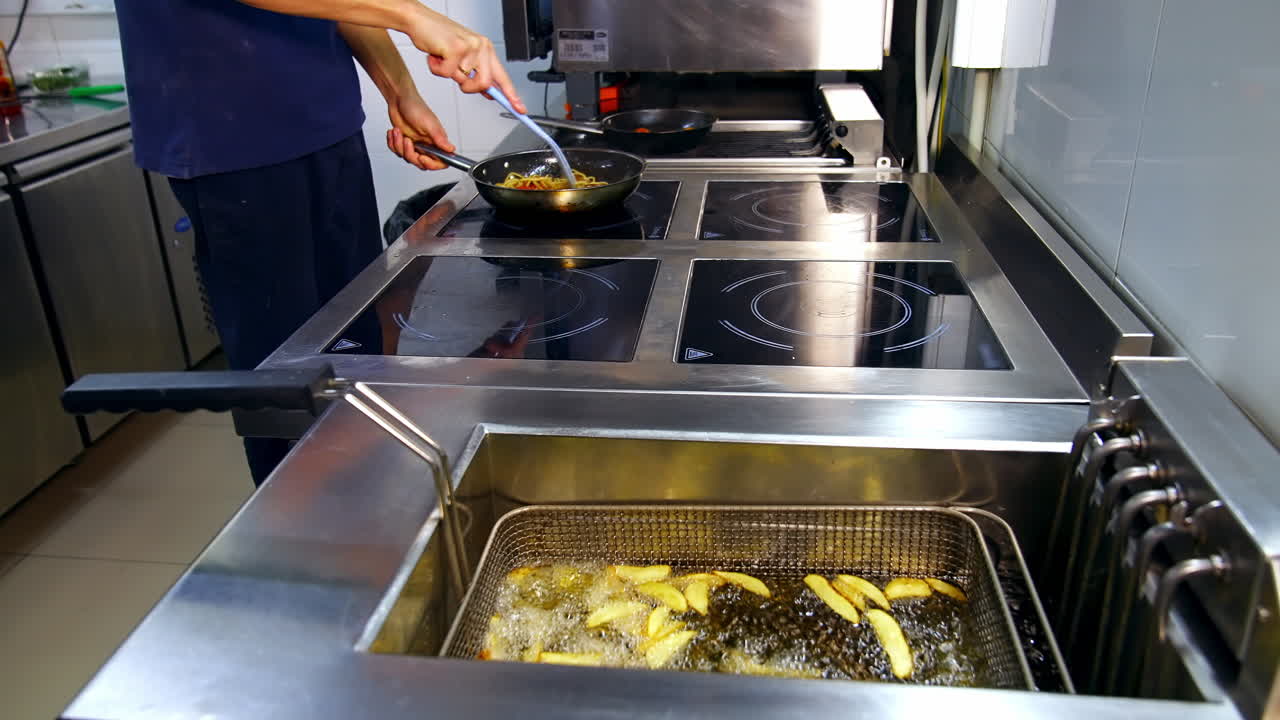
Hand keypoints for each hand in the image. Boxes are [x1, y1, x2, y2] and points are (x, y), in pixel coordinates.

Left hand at [387, 92, 453, 169]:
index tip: (421, 157)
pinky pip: (397, 152)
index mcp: (436, 141)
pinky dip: (392, 143)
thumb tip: (451, 149)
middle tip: (407, 140)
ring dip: (399, 145)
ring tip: (398, 131)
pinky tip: (394, 132)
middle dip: (410, 153)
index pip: (440, 162)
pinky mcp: (404, 143)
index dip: (431, 164)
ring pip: (407, 158)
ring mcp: (415, 144)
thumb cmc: (415, 106)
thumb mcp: (429, 123)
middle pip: (420, 163)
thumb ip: (439, 138)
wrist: (399, 98)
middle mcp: (427, 145)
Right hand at [403, 7, 526, 112]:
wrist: (420, 20)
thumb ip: (476, 73)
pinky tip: (435, 55)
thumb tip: (488, 92)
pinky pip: (447, 74)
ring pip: (464, 81)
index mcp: (486, 49)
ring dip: (449, 75)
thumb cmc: (439, 37)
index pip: (502, 76)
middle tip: (456, 75)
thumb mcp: (462, 56)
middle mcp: (481, 47)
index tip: (520, 109)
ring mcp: (470, 48)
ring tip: (443, 59)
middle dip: (468, 87)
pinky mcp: (456, 49)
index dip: (511, 95)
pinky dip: (436, 69)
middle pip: (485, 84)